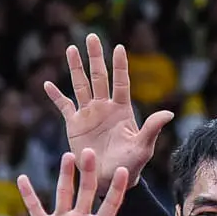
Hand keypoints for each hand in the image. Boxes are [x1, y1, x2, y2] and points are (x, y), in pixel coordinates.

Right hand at [16, 150, 149, 215]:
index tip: (123, 170)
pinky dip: (28, 194)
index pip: (111, 203)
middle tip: (89, 152)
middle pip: (87, 190)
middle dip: (88, 172)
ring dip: (65, 175)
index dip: (117, 188)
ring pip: (64, 193)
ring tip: (67, 156)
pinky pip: (35, 207)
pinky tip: (22, 179)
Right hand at [46, 33, 173, 185]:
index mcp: (122, 110)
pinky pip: (64, 106)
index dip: (119, 66)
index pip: (120, 82)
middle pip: (99, 76)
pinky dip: (56, 96)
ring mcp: (88, 114)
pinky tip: (47, 84)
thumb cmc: (130, 165)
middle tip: (91, 37)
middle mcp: (104, 107)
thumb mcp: (143, 147)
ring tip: (71, 48)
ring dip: (76, 68)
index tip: (119, 47)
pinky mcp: (74, 125)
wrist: (109, 179)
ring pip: (81, 85)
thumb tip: (169, 113)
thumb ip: (152, 129)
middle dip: (95, 57)